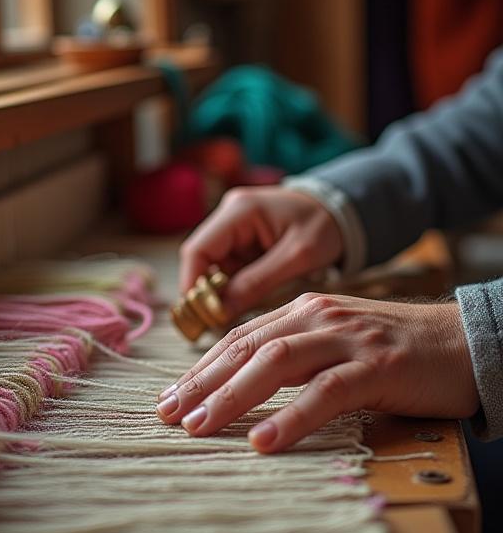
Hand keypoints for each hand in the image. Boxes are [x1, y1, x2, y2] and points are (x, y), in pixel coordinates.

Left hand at [157, 293, 479, 452]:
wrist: (463, 341)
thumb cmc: (395, 350)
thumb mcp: (336, 343)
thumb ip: (295, 355)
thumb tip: (244, 385)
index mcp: (304, 312)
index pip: (239, 338)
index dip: (201, 368)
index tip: (170, 397)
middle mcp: (318, 318)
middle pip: (247, 348)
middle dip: (201, 382)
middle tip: (167, 414)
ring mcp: (348, 339)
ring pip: (276, 364)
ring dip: (232, 396)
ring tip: (198, 427)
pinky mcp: (377, 367)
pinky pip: (326, 392)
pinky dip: (292, 417)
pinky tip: (263, 441)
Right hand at [179, 187, 343, 316]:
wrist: (342, 209)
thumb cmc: (324, 225)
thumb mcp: (297, 257)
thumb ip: (257, 283)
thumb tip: (219, 312)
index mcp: (240, 211)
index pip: (197, 250)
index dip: (191, 284)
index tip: (199, 315)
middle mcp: (229, 215)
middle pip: (200, 260)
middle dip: (205, 292)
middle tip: (215, 323)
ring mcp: (233, 227)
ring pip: (212, 267)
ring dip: (220, 292)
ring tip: (234, 315)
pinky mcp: (241, 240)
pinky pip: (228, 268)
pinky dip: (232, 287)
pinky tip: (244, 302)